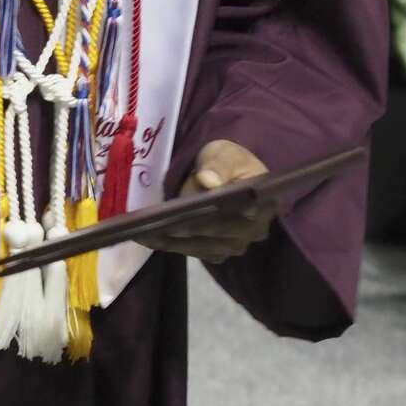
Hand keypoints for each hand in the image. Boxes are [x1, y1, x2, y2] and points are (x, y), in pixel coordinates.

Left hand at [138, 139, 274, 263]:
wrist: (229, 171)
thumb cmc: (228, 160)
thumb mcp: (224, 152)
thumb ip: (218, 164)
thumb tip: (209, 181)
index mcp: (261, 204)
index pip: (234, 217)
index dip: (206, 220)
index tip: (177, 220)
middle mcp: (254, 230)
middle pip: (216, 236)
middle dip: (182, 232)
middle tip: (151, 228)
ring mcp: (237, 244)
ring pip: (204, 248)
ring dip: (174, 243)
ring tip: (144, 235)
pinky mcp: (220, 250)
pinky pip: (197, 252)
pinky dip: (174, 246)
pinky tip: (151, 239)